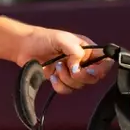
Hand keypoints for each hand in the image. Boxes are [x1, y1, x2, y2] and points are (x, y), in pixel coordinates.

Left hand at [0, 25, 115, 93]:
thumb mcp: (63, 39)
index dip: (101, 69)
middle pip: (94, 78)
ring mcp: (72, 72)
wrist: (25, 47)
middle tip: (70, 68)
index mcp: (88, 50)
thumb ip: (75, 52)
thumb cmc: (44, 38)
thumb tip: (78, 66)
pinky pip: (67, 90)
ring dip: (67, 78)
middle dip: (81, 76)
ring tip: (57, 67)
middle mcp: (83, 62)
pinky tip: (52, 76)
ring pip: (80, 85)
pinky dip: (60, 85)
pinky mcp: (62, 80)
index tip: (90, 70)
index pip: (105, 62)